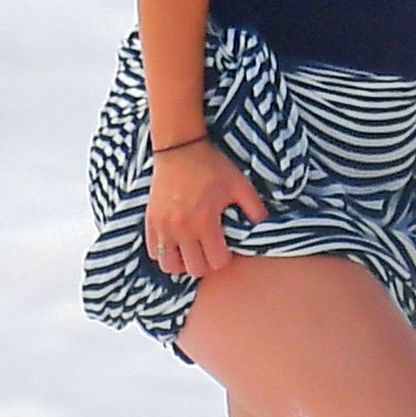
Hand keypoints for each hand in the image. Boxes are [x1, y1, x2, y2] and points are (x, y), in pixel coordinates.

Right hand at [146, 139, 268, 278]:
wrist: (180, 148)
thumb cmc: (212, 166)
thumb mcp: (240, 184)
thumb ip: (255, 209)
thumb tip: (265, 229)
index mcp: (205, 221)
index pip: (216, 262)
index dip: (225, 258)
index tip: (226, 246)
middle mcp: (182, 228)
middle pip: (194, 269)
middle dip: (206, 262)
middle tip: (210, 248)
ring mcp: (163, 226)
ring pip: (169, 266)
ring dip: (183, 263)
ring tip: (192, 250)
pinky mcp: (150, 221)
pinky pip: (153, 252)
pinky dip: (165, 252)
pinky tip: (176, 242)